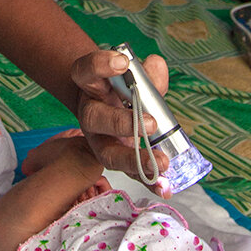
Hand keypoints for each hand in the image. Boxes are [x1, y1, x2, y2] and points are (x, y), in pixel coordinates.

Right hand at [70, 48, 171, 180]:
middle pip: (96, 118)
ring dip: (136, 161)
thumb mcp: (135, 75)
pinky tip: (164, 187)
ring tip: (162, 162)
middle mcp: (91, 113)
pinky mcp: (117, 160)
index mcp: (91, 85)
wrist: (110, 106)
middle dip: (121, 122)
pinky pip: (130, 174)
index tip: (122, 62)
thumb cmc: (123, 87)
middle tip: (150, 123)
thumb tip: (156, 66)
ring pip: (109, 154)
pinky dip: (148, 181)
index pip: (86, 71)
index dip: (101, 65)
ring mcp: (101, 141)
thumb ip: (148, 72)